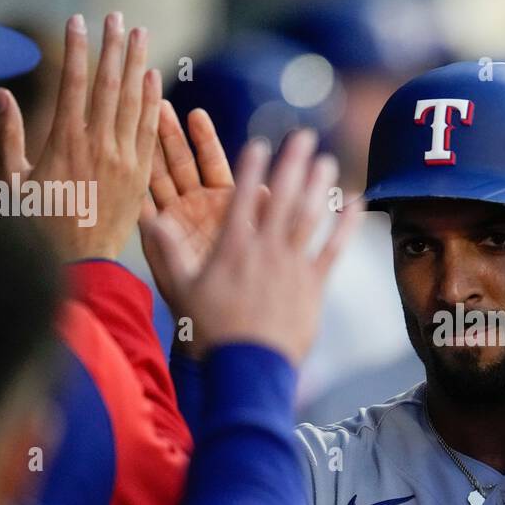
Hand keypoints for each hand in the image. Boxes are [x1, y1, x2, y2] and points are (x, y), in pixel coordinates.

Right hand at [0, 13, 161, 260]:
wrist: (76, 266)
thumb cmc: (36, 228)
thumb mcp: (13, 180)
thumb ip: (8, 134)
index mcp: (63, 141)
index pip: (73, 82)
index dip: (77, 48)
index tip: (78, 20)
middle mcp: (97, 145)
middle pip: (110, 84)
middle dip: (113, 46)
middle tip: (117, 17)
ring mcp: (124, 160)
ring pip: (134, 102)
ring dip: (138, 64)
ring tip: (140, 35)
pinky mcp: (140, 178)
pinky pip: (149, 131)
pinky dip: (152, 102)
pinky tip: (154, 80)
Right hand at [142, 130, 361, 363]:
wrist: (247, 368)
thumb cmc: (210, 334)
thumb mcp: (181, 291)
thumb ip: (167, 253)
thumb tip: (148, 219)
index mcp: (231, 247)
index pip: (241, 195)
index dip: (250, 166)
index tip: (259, 142)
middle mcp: (264, 249)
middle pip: (282, 196)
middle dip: (294, 162)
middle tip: (306, 136)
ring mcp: (292, 266)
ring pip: (310, 216)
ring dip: (320, 186)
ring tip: (328, 161)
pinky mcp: (314, 286)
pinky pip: (333, 249)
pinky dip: (345, 225)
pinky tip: (356, 204)